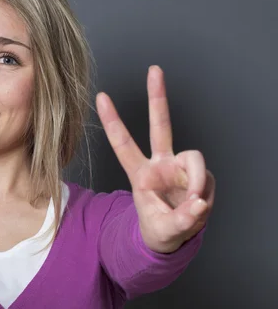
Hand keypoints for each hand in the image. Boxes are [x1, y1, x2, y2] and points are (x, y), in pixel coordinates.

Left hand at [96, 65, 215, 253]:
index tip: (101, 97)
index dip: (112, 121)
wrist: (174, 238)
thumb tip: (199, 204)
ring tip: (195, 203)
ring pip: (194, 157)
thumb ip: (181, 220)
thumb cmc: (159, 229)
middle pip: (160, 126)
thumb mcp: (164, 231)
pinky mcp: (198, 175)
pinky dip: (206, 195)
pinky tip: (198, 206)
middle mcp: (160, 164)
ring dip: (197, 180)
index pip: (123, 144)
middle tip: (154, 70)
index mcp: (140, 174)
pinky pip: (207, 179)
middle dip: (157, 97)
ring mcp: (180, 167)